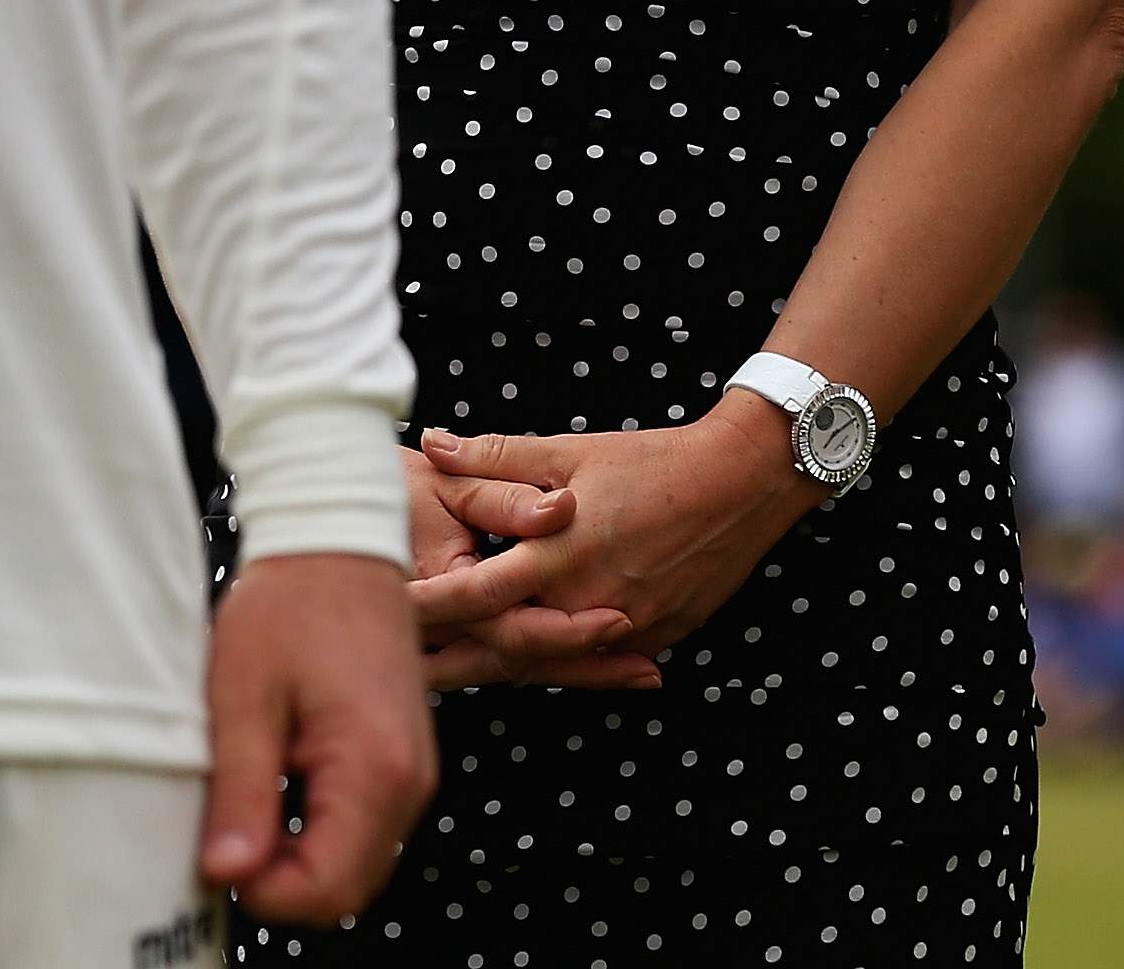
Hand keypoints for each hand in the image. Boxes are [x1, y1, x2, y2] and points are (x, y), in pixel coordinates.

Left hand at [199, 551, 434, 922]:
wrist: (335, 537)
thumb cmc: (289, 603)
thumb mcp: (242, 697)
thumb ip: (239, 794)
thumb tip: (227, 875)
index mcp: (374, 770)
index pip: (327, 892)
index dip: (264, 892)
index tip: (217, 854)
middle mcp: (410, 782)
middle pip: (346, 889)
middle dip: (281, 879)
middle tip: (227, 827)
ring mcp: (413, 771)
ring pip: (355, 861)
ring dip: (298, 850)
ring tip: (249, 791)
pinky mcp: (403, 758)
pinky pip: (364, 824)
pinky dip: (319, 822)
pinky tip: (278, 775)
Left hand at [411, 398, 817, 658]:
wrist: (740, 486)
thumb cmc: (651, 461)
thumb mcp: (569, 451)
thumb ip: (495, 456)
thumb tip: (431, 442)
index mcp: (559, 552)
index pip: (477, 591)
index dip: (426, 606)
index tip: (382, 610)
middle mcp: (587, 601)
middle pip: (503, 648)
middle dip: (447, 662)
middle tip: (395, 670)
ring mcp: (624, 628)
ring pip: (545, 663)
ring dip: (493, 671)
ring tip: (438, 681)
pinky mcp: (653, 638)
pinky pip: (589, 664)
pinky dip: (551, 667)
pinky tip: (516, 672)